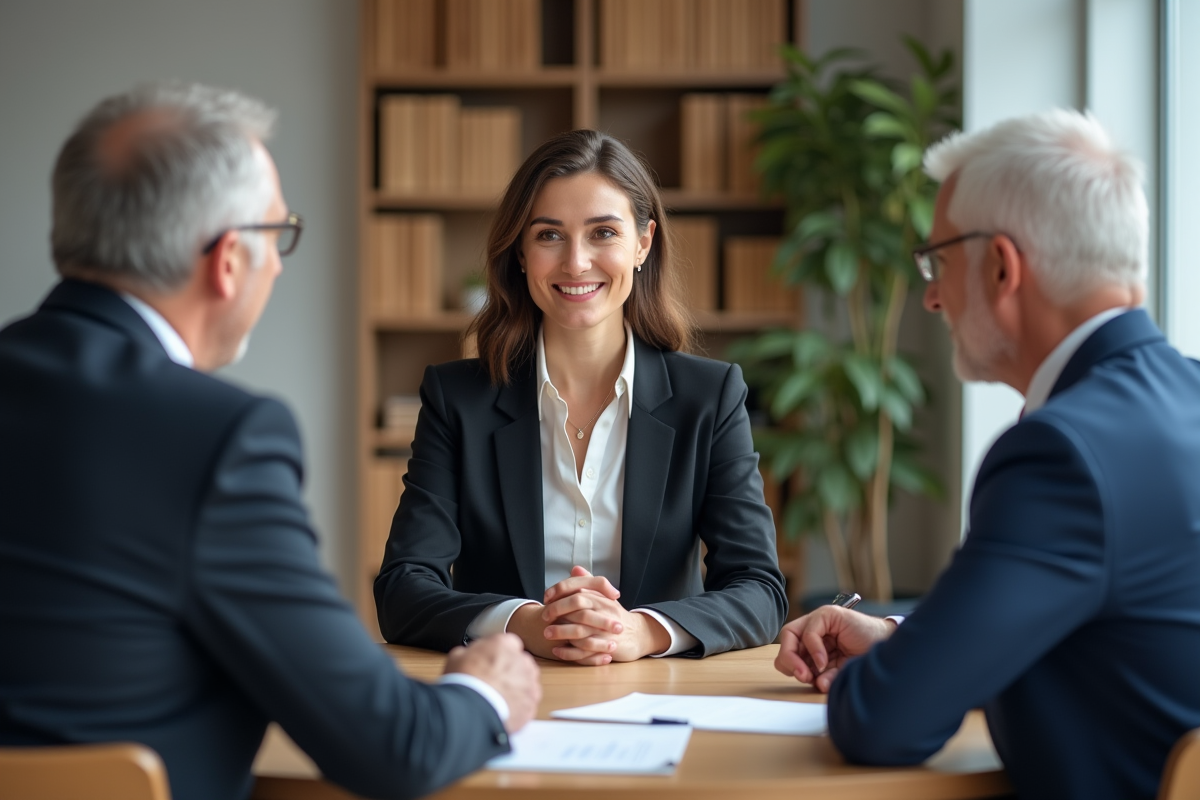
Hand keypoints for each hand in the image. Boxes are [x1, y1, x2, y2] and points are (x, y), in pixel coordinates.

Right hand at [445, 633, 541, 731]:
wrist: (471, 709)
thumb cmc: (464, 682)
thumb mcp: (457, 657)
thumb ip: (471, 652)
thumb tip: (469, 655)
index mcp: (505, 644)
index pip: (507, 644)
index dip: (497, 655)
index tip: (490, 663)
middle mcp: (522, 661)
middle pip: (519, 663)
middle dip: (509, 672)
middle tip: (492, 683)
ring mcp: (530, 683)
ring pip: (526, 684)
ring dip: (516, 689)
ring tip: (497, 699)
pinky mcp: (531, 704)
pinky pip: (527, 704)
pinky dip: (518, 707)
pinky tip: (503, 710)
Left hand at [542, 568, 670, 664]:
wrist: (638, 634)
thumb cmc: (615, 616)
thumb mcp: (604, 597)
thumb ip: (589, 583)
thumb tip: (575, 568)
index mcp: (600, 597)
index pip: (577, 589)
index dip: (559, 592)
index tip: (546, 598)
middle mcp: (603, 610)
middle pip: (577, 605)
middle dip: (557, 610)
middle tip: (543, 617)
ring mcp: (605, 630)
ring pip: (580, 629)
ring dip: (560, 632)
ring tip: (546, 634)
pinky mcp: (606, 647)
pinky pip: (584, 650)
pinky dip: (569, 652)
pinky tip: (557, 651)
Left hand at [774, 607, 894, 692]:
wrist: (889, 645)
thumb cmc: (866, 657)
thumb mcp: (840, 670)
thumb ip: (826, 676)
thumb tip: (818, 684)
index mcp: (813, 644)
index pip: (789, 652)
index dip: (790, 666)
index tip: (804, 680)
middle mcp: (813, 629)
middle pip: (786, 642)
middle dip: (789, 661)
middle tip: (803, 677)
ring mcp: (820, 619)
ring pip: (791, 634)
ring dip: (798, 658)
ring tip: (813, 673)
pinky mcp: (829, 614)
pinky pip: (810, 632)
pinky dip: (813, 649)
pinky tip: (824, 662)